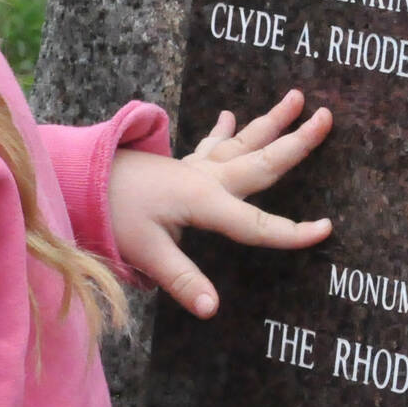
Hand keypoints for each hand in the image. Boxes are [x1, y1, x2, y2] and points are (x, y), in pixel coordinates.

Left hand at [109, 89, 332, 318]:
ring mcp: (195, 168)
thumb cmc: (112, 215)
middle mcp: (207, 179)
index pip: (256, 224)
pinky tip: (231, 116)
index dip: (292, 231)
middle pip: (261, 161)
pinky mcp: (181, 166)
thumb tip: (212, 310)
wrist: (80, 179)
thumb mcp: (146, 252)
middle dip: (296, 142)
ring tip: (295, 96)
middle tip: (326, 117)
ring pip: (242, 142)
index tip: (326, 229)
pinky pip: (212, 145)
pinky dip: (225, 131)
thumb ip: (182, 281)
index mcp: (204, 201)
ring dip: (270, 121)